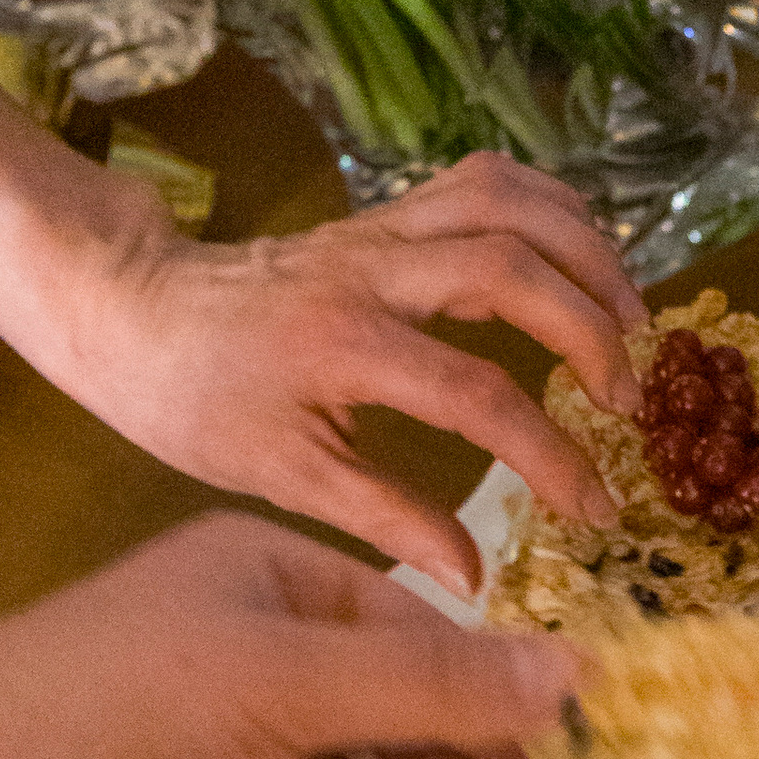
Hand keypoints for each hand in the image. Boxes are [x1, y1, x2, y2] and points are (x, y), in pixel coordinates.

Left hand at [24, 150, 645, 587]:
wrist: (128, 307)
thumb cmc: (192, 402)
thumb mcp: (278, 477)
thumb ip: (386, 518)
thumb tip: (475, 578)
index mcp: (341, 348)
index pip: (479, 396)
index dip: (551, 457)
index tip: (594, 507)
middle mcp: (370, 272)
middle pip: (513, 268)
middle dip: (591, 330)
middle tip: (626, 400)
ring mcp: (380, 229)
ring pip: (508, 201)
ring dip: (587, 251)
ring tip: (630, 319)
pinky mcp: (386, 212)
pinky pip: (483, 181)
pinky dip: (547, 207)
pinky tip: (578, 258)